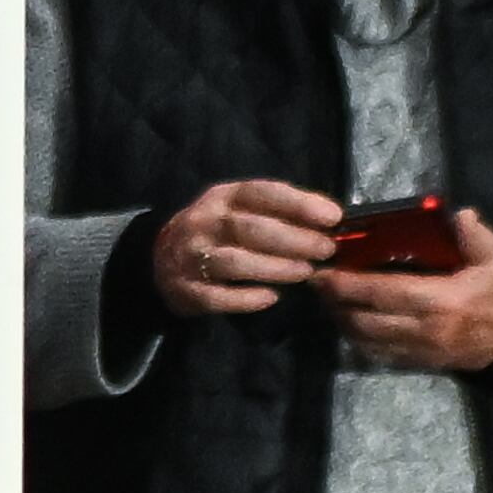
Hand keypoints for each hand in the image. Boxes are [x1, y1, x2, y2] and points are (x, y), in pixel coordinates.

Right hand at [152, 179, 341, 318]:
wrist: (159, 260)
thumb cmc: (216, 234)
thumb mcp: (238, 210)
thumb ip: (277, 213)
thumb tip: (331, 222)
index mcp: (220, 198)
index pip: (260, 193)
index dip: (298, 203)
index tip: (333, 217)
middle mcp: (202, 223)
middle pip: (249, 228)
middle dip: (293, 239)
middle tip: (326, 249)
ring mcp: (190, 257)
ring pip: (234, 262)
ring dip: (275, 268)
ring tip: (304, 272)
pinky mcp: (187, 289)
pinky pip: (217, 297)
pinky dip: (247, 299)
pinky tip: (270, 298)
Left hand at [322, 209, 492, 374]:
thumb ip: (477, 236)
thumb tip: (457, 213)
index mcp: (442, 301)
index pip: (381, 293)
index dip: (346, 285)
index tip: (322, 272)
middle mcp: (427, 330)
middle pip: (364, 320)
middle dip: (335, 303)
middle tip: (318, 283)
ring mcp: (424, 351)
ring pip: (367, 341)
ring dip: (343, 322)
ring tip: (330, 300)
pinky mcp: (425, 363)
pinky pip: (382, 355)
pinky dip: (360, 340)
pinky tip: (351, 323)